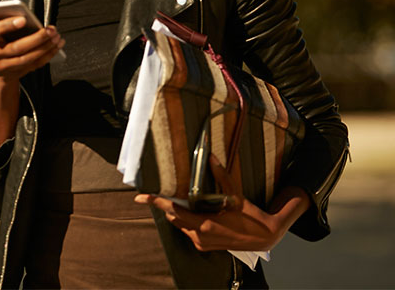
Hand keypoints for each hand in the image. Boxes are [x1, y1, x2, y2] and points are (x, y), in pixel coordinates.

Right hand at [0, 16, 64, 80]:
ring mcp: (5, 66)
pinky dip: (48, 55)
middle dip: (36, 38)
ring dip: (45, 48)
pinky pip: (35, 65)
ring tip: (56, 37)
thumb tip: (28, 17)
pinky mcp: (17, 72)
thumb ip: (9, 21)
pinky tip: (56, 46)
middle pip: (16, 47)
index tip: (23, 19)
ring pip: (27, 58)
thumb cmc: (0, 40)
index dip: (8, 25)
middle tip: (50, 30)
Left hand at [135, 154, 309, 251]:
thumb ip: (221, 175)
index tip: (141, 197)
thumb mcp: (236, 195)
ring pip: (180, 225)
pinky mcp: (204, 246)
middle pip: (173, 217)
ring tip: (183, 200)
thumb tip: (210, 157)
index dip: (156, 202)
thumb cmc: (249, 216)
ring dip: (178, 213)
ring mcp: (201, 243)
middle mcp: (199, 236)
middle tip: (161, 192)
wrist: (263, 237)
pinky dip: (187, 220)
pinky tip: (195, 211)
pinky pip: (188, 231)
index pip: (173, 210)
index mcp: (205, 224)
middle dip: (167, 205)